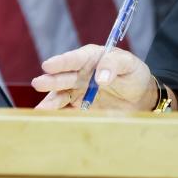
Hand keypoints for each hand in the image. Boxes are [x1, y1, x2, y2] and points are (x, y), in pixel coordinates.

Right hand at [31, 44, 155, 111]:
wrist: (139, 96)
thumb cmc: (133, 74)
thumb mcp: (129, 64)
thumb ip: (114, 64)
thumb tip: (100, 77)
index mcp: (91, 58)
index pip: (75, 59)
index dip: (62, 62)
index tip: (49, 65)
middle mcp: (80, 73)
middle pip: (63, 77)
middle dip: (51, 81)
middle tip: (39, 83)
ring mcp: (77, 90)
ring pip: (60, 95)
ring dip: (50, 101)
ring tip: (41, 109)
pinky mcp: (78, 106)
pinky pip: (65, 110)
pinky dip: (57, 114)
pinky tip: (49, 119)